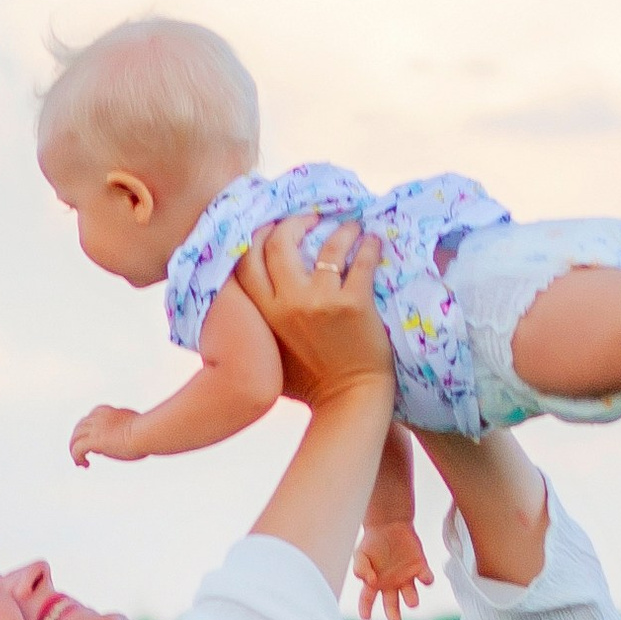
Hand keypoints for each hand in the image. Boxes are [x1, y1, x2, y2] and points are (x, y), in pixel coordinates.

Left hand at [69, 405, 146, 467]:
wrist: (148, 433)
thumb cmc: (150, 432)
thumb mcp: (137, 426)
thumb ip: (130, 428)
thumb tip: (131, 438)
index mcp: (108, 411)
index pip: (91, 418)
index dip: (89, 430)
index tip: (93, 443)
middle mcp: (99, 417)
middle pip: (80, 427)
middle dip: (77, 439)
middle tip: (81, 454)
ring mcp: (95, 429)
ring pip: (75, 438)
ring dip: (74, 450)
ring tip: (80, 463)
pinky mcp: (94, 441)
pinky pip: (77, 449)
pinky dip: (76, 457)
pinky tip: (84, 465)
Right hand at [236, 214, 393, 413]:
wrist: (349, 400)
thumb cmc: (310, 383)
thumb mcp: (269, 353)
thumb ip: (258, 325)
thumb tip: (249, 300)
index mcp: (265, 314)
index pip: (248, 260)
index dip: (260, 235)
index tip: (276, 227)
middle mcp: (288, 303)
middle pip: (280, 243)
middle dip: (294, 222)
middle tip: (312, 219)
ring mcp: (322, 302)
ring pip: (327, 245)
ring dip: (340, 230)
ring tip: (350, 228)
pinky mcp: (355, 304)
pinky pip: (362, 260)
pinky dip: (368, 246)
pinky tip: (372, 242)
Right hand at [352, 517, 434, 619]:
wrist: (389, 524)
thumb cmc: (373, 542)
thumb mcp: (360, 554)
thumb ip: (360, 568)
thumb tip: (370, 582)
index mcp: (375, 583)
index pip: (368, 600)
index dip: (366, 609)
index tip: (366, 618)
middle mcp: (391, 584)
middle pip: (392, 604)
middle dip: (394, 614)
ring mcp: (406, 577)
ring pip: (411, 595)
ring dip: (412, 600)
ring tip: (412, 602)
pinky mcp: (420, 567)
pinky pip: (426, 578)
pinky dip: (427, 579)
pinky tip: (423, 577)